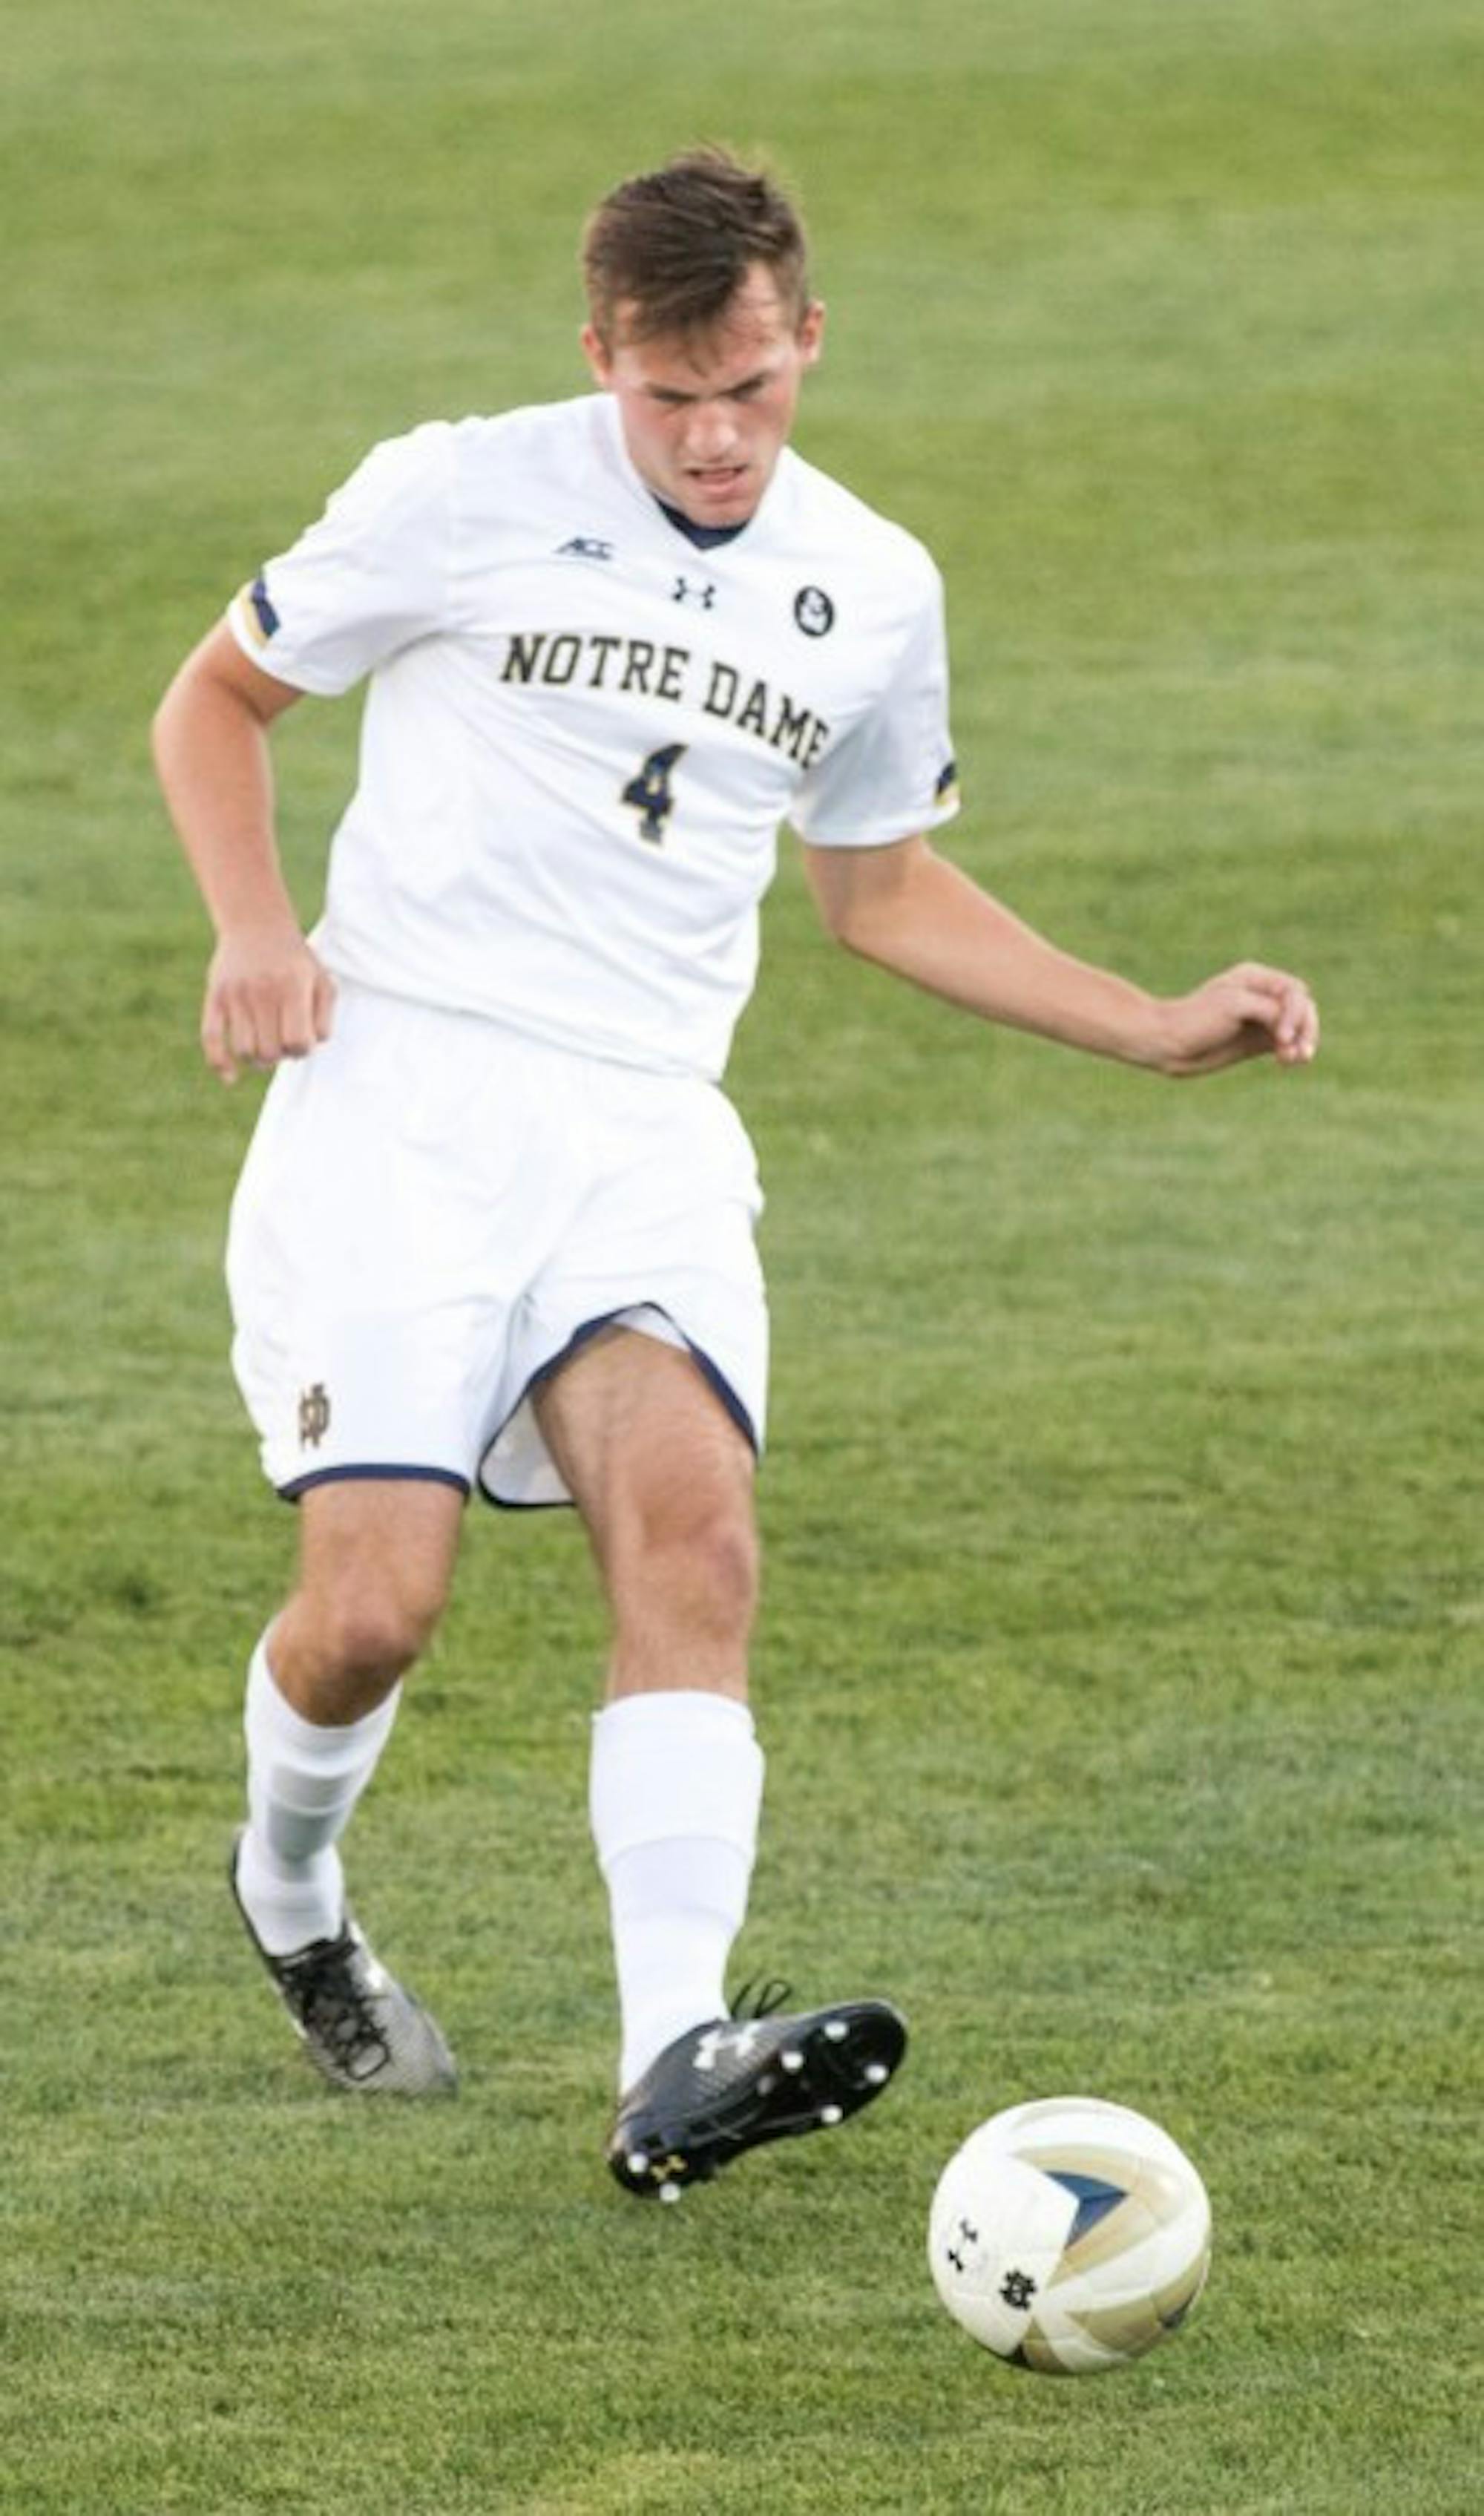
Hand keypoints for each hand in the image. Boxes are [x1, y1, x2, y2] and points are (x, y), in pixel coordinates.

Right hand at [200, 926, 336, 1083]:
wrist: (256, 924)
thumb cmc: (295, 959)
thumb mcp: (322, 981)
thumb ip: (324, 1018)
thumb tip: (308, 1048)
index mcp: (292, 988)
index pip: (298, 1043)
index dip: (302, 1049)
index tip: (301, 1037)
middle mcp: (262, 991)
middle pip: (271, 1052)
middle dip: (281, 1054)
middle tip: (282, 1038)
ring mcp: (235, 995)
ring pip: (245, 1051)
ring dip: (257, 1058)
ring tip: (265, 1043)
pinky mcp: (215, 997)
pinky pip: (211, 1040)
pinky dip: (220, 1064)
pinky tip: (231, 1077)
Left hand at [1156, 963, 1318, 1077]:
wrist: (1167, 1044)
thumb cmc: (1195, 1019)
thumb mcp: (1234, 1005)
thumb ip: (1269, 1009)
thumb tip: (1292, 1027)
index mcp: (1255, 978)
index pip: (1294, 991)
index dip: (1295, 1013)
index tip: (1281, 1036)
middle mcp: (1262, 996)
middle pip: (1302, 1008)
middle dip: (1305, 1029)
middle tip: (1301, 1053)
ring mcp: (1261, 1019)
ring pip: (1298, 1027)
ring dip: (1302, 1042)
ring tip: (1297, 1060)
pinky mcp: (1258, 1041)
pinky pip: (1286, 1044)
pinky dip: (1292, 1052)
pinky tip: (1288, 1062)